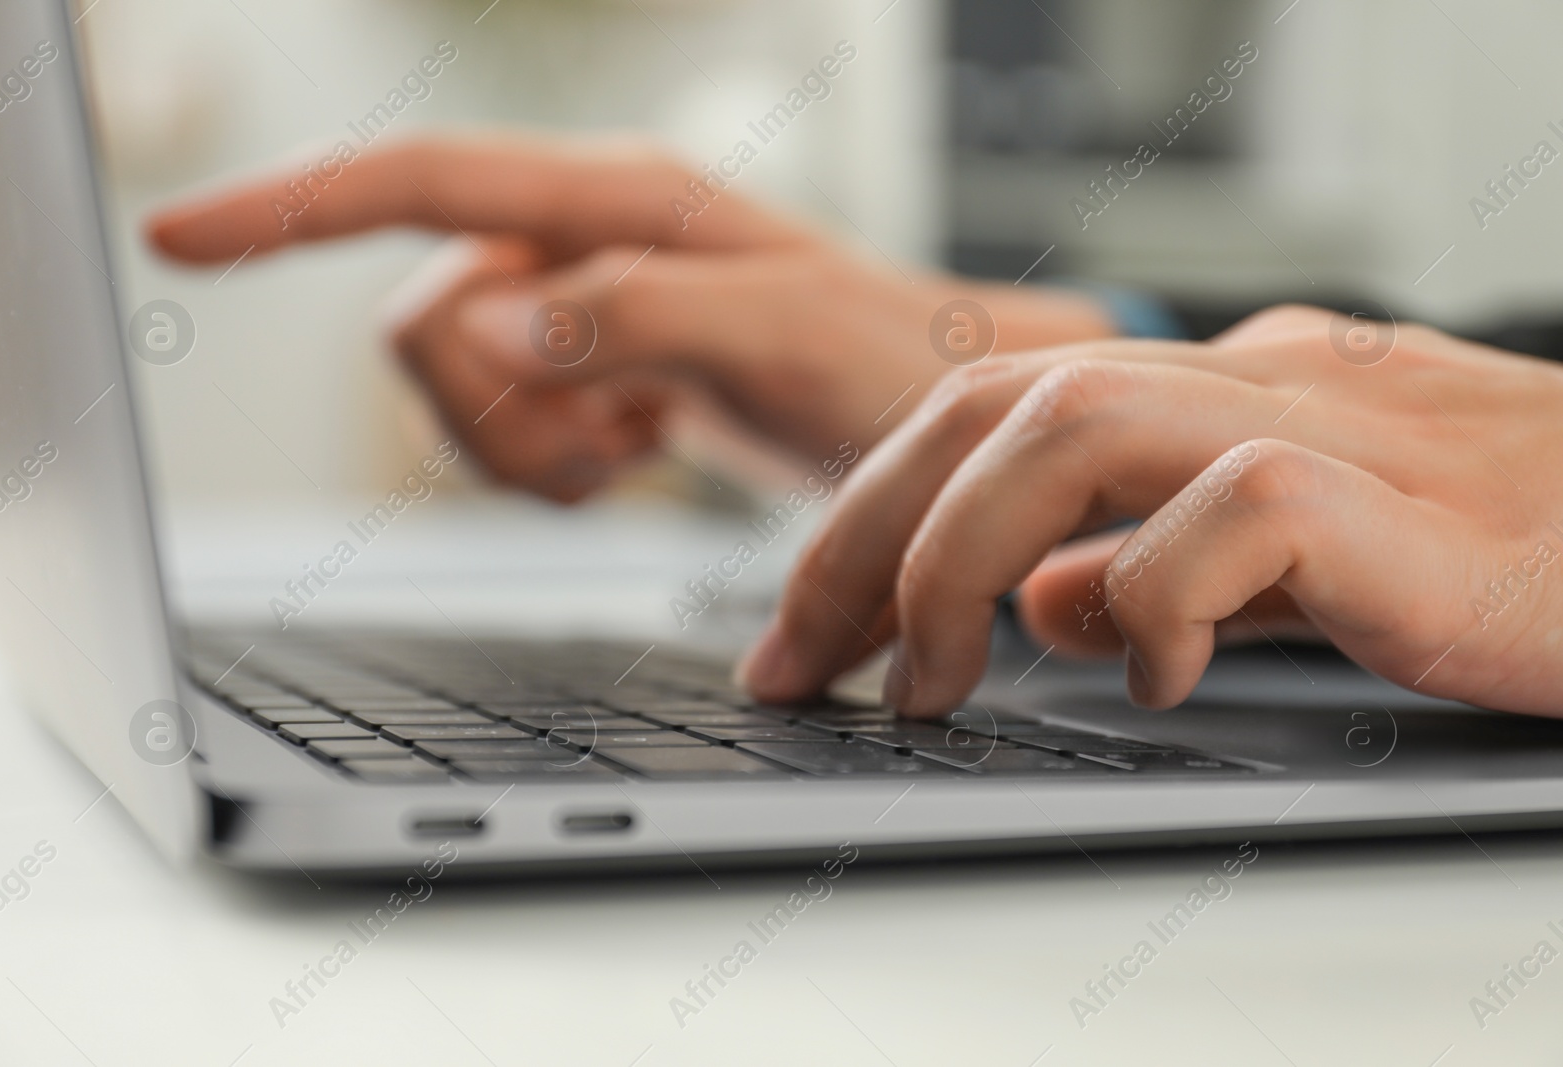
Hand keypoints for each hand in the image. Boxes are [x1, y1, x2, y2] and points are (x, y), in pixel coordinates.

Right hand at [146, 134, 1114, 501]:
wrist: (925, 419)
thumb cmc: (880, 362)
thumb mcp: (775, 335)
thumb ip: (629, 317)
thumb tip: (485, 322)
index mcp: (612, 200)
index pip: (418, 183)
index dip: (289, 208)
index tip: (179, 235)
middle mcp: (575, 240)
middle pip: (420, 324)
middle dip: (487, 414)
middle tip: (602, 443)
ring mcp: (572, 312)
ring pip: (450, 394)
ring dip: (521, 453)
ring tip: (626, 453)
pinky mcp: (579, 373)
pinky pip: (496, 438)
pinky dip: (547, 474)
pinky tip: (626, 460)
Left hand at [740, 305, 1562, 718]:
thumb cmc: (1515, 553)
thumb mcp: (1296, 567)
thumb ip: (1169, 573)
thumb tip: (1044, 604)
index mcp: (1218, 389)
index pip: (989, 416)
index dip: (869, 518)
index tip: (804, 633)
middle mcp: (1251, 380)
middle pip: (990, 402)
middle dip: (861, 534)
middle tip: (801, 665)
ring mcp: (1324, 422)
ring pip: (1074, 423)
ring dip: (959, 557)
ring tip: (925, 683)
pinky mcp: (1398, 496)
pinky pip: (1234, 513)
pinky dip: (1162, 598)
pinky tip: (1155, 678)